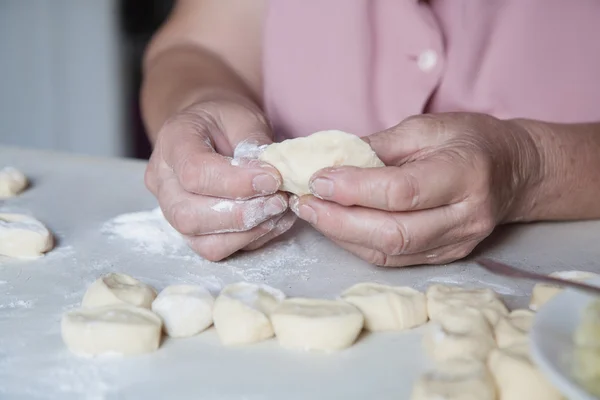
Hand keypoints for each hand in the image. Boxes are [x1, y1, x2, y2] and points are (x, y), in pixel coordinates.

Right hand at [145, 93, 296, 260]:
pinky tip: (273, 221)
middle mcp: (163, 181)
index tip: (273, 178)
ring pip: (202, 242)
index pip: (194, 173)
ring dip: (248, 232)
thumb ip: (254, 141)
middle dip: (242, 215)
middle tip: (279, 200)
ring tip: (279, 211)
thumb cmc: (225, 121)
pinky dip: (250, 240)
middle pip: (189, 215)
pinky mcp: (192, 231)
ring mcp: (172, 210)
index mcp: (172, 143)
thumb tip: (272, 174)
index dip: (236, 182)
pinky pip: (216, 249)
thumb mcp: (242, 116)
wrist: (211, 131)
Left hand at [290, 113, 540, 266]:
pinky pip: (393, 259)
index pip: (402, 191)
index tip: (317, 179)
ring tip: (311, 211)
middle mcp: (465, 217)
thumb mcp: (426, 127)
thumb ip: (378, 146)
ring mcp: (457, 243)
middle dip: (338, 220)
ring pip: (389, 252)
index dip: (354, 189)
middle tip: (304, 201)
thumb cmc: (469, 140)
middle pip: (392, 233)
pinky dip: (358, 244)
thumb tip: (328, 161)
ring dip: (341, 235)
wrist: (513, 171)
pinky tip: (336, 225)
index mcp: (465, 174)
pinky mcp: (445, 257)